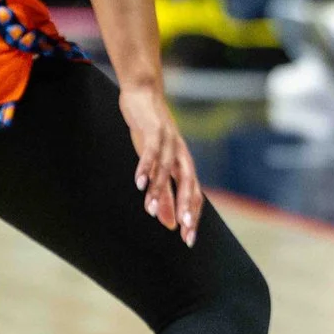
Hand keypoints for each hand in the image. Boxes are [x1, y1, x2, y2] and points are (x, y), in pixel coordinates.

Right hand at [120, 81, 201, 244]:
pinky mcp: (153, 131)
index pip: (194, 194)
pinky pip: (150, 152)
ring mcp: (169, 141)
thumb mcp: (158, 165)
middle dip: (186, 207)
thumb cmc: (152, 133)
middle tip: (183, 230)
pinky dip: (146, 167)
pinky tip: (139, 182)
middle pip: (189, 184)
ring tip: (149, 211)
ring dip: (159, 190)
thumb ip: (165, 193)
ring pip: (167, 170)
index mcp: (184, 164)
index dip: (192, 215)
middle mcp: (181, 154)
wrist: (145, 94)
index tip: (188, 239)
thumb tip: (169, 222)